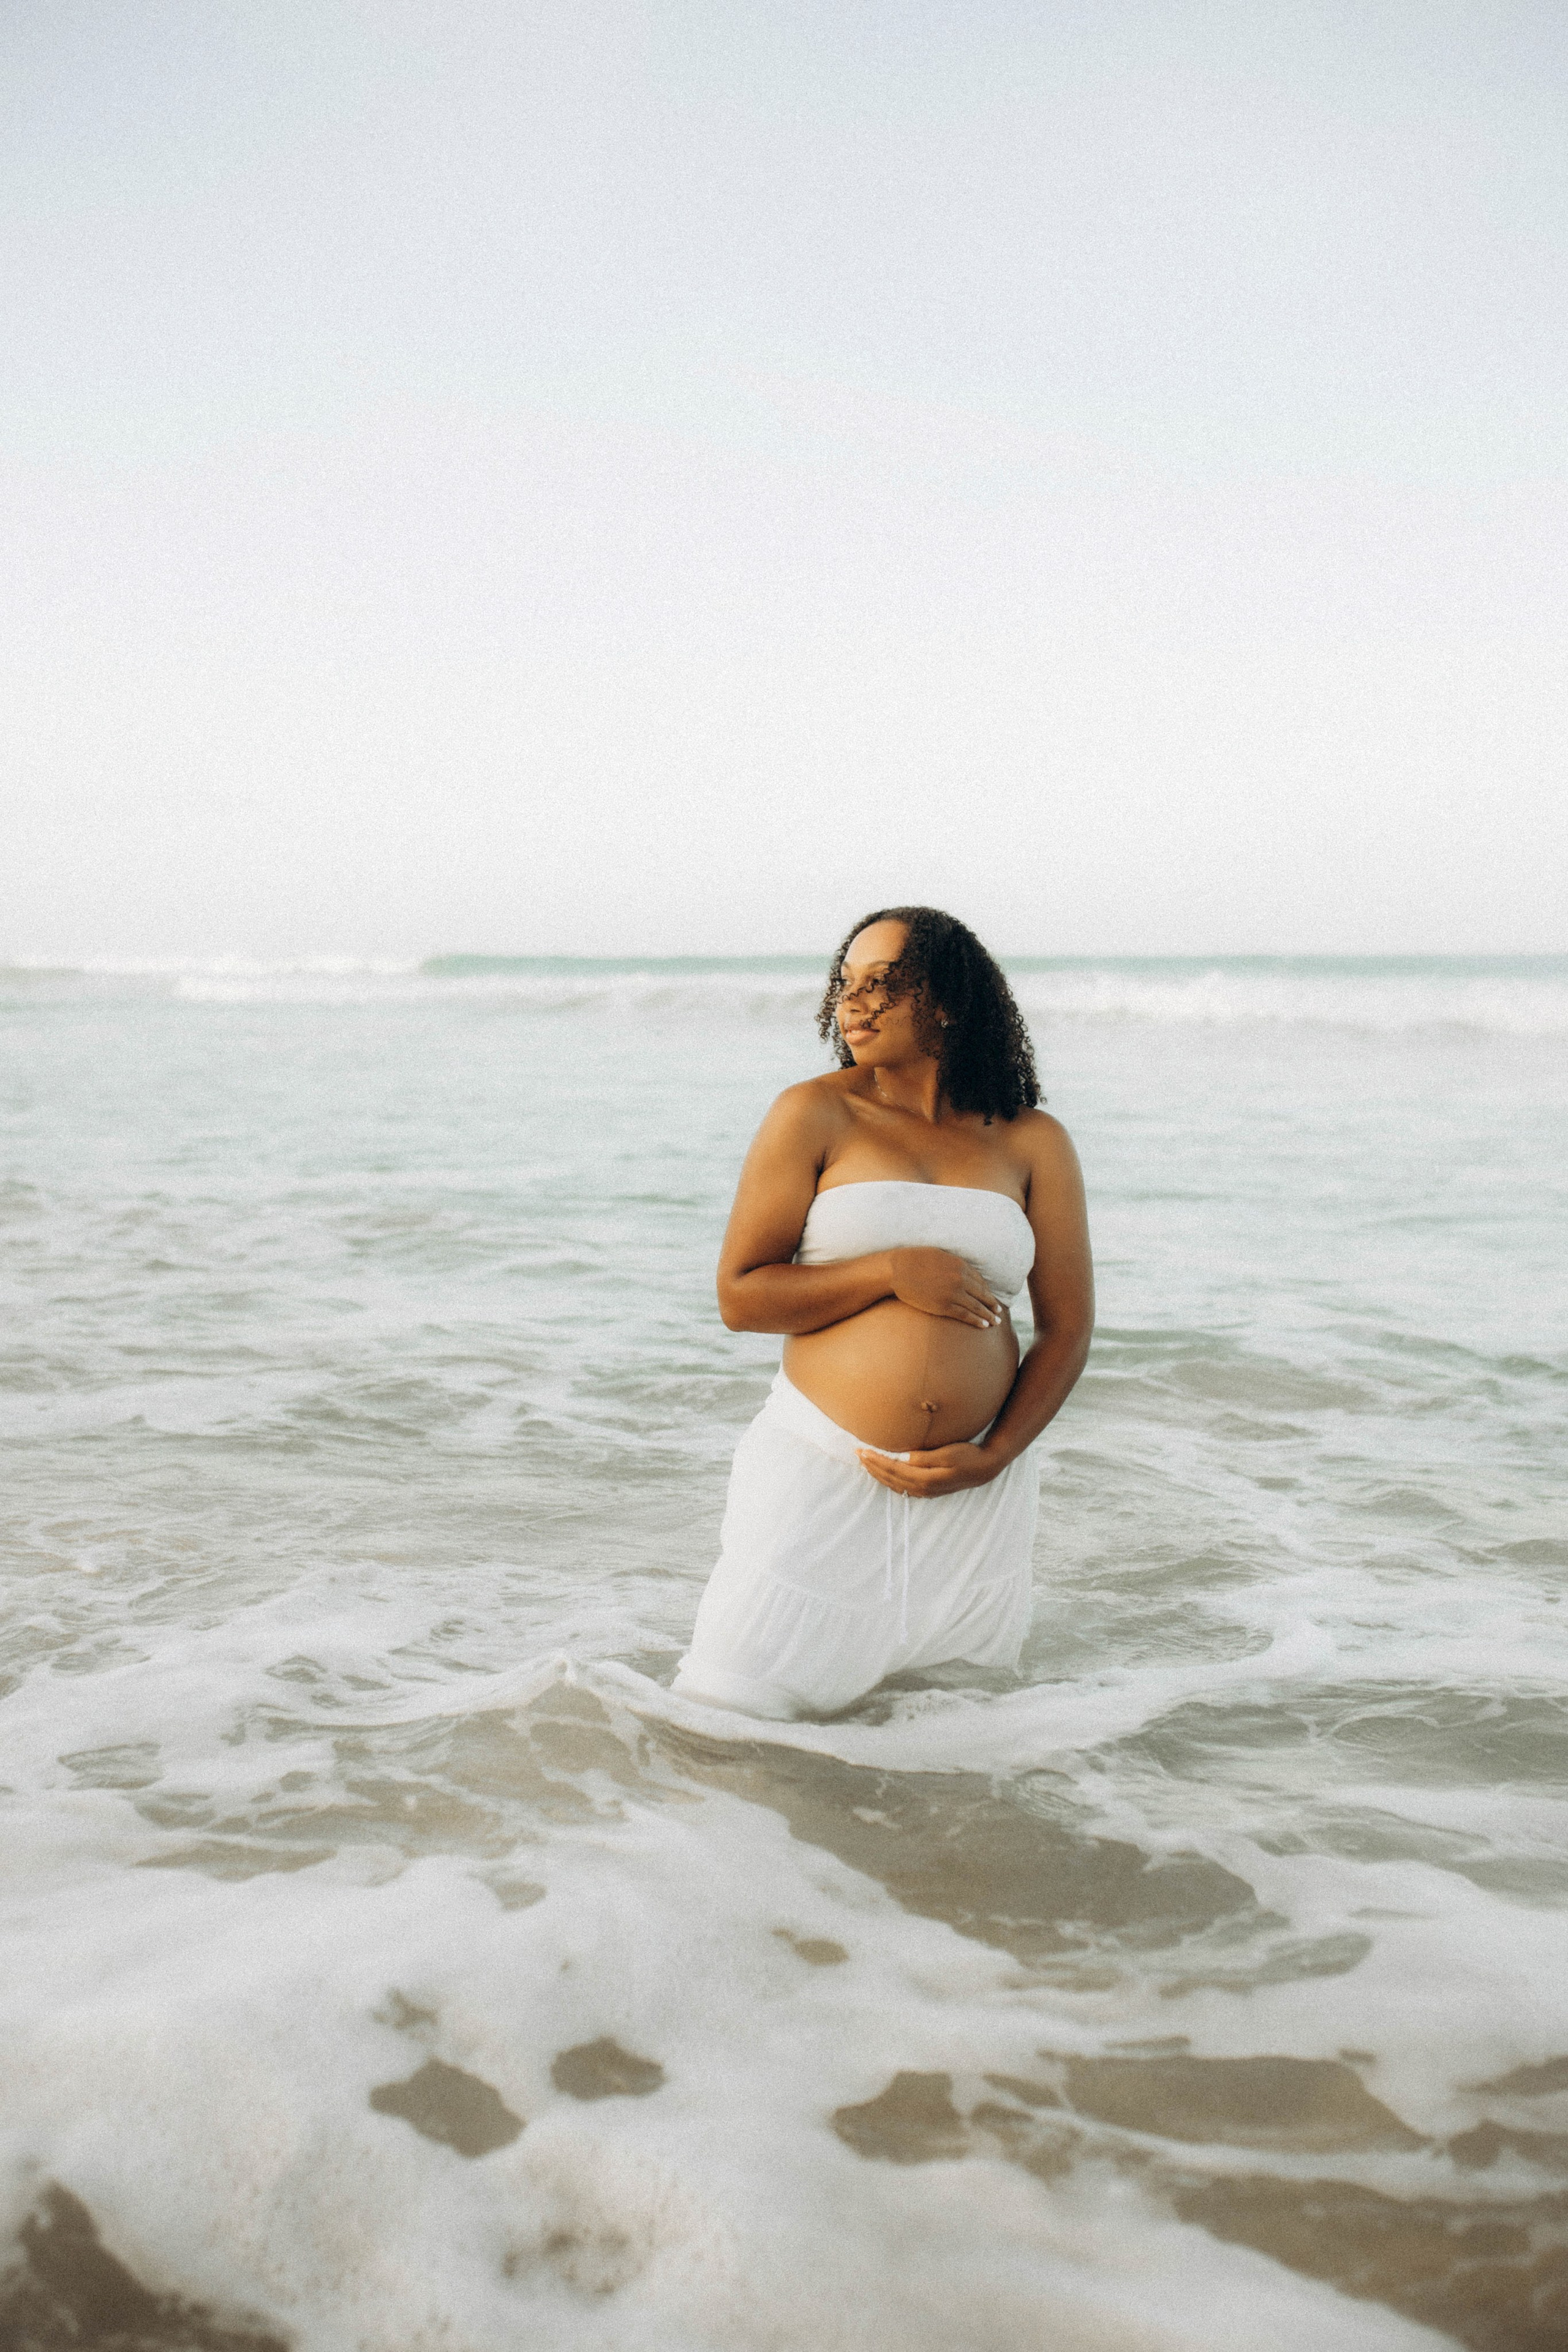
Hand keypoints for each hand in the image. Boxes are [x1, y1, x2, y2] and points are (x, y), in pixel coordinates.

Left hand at [857, 1441, 1002, 1496]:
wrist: (984, 1468)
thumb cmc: (967, 1456)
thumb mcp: (948, 1453)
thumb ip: (926, 1458)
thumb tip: (906, 1458)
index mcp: (926, 1479)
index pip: (894, 1470)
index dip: (877, 1461)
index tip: (863, 1451)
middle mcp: (923, 1488)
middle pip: (891, 1479)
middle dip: (873, 1467)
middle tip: (858, 1454)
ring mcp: (925, 1492)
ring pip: (895, 1485)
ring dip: (878, 1474)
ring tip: (865, 1463)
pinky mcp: (928, 1491)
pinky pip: (902, 1488)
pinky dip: (889, 1480)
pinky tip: (883, 1474)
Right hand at [886, 1247, 1002, 1327]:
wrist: (897, 1270)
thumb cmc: (915, 1259)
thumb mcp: (940, 1255)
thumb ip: (955, 1264)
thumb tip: (964, 1271)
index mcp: (960, 1265)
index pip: (980, 1281)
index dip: (987, 1291)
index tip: (991, 1297)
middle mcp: (960, 1279)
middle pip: (983, 1295)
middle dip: (993, 1304)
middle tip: (999, 1311)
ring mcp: (953, 1294)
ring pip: (977, 1307)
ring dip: (989, 1316)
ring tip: (996, 1322)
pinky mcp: (944, 1306)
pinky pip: (965, 1315)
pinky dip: (976, 1321)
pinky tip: (984, 1325)